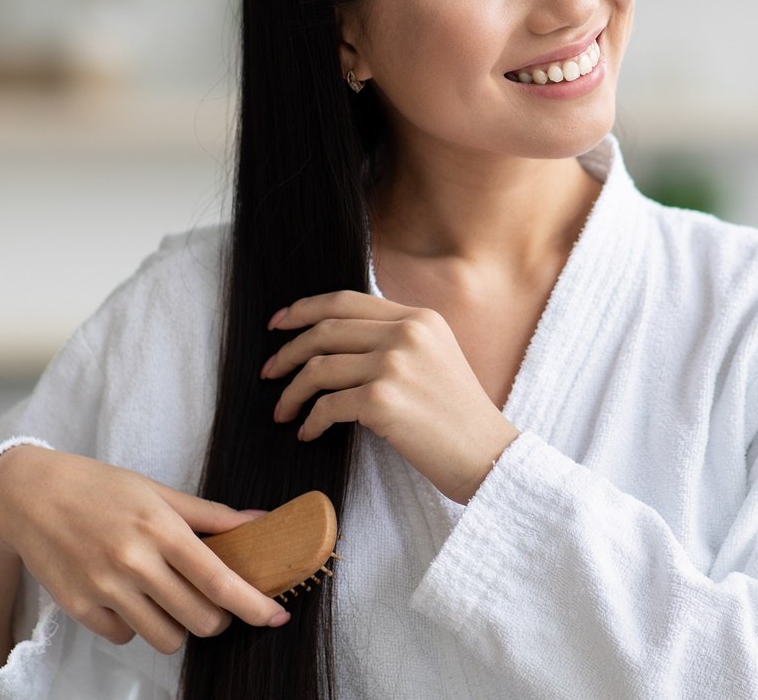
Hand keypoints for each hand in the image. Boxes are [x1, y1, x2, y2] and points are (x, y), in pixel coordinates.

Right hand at [0, 444, 289, 654]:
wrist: (30, 495)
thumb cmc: (100, 488)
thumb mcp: (158, 493)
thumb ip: (212, 515)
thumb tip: (263, 522)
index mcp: (160, 529)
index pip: (220, 580)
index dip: (255, 605)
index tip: (277, 615)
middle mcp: (133, 562)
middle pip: (200, 619)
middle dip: (218, 618)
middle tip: (211, 602)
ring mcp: (104, 588)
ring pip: (166, 638)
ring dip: (179, 627)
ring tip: (169, 600)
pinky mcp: (79, 608)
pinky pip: (126, 637)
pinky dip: (137, 625)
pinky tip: (130, 598)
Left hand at [261, 291, 520, 504]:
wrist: (488, 455)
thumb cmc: (458, 418)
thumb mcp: (435, 359)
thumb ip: (396, 341)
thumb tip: (333, 344)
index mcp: (418, 318)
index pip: (346, 301)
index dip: (305, 309)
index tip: (279, 324)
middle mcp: (406, 333)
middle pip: (325, 330)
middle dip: (287, 351)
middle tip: (269, 372)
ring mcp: (394, 365)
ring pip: (318, 368)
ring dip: (292, 392)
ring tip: (283, 411)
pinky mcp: (383, 400)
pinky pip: (327, 406)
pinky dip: (310, 421)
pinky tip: (308, 433)